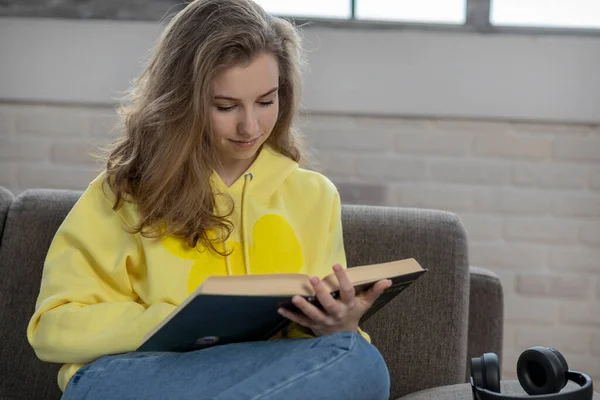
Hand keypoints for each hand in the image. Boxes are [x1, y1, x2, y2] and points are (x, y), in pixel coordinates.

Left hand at [277, 264, 391, 336]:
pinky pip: (301, 321)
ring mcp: (324, 321)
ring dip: (303, 306)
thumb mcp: (364, 305)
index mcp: (348, 306)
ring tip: (294, 297)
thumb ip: (374, 292)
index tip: (336, 264)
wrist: (344, 341)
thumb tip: (387, 280)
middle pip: (328, 303)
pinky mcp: (313, 326)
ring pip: (313, 314)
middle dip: (320, 291)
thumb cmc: (353, 317)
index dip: (342, 278)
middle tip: (313, 278)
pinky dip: (291, 315)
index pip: (347, 291)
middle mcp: (336, 314)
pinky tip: (280, 308)